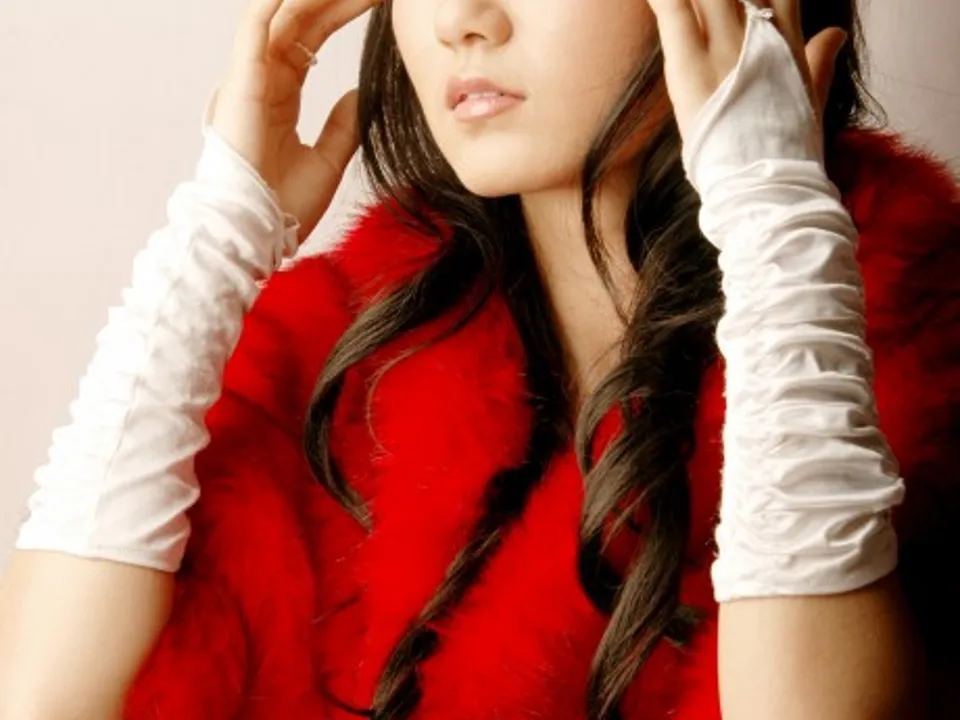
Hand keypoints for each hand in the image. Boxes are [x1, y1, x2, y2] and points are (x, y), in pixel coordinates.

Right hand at [208, 0, 380, 241]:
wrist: (257, 234)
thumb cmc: (283, 207)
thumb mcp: (328, 161)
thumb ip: (342, 125)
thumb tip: (361, 93)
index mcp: (279, 97)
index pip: (310, 40)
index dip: (339, 14)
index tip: (375, 0)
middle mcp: (262, 82)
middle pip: (300, 22)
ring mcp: (249, 81)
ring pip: (280, 18)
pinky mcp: (241, 86)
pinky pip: (254, 31)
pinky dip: (274, 5)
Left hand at [647, 0, 847, 143]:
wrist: (765, 179)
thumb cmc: (788, 148)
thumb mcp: (810, 98)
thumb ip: (820, 59)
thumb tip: (836, 31)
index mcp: (787, 39)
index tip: (749, 1)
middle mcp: (757, 34)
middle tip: (710, 6)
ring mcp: (724, 45)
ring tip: (685, 4)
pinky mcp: (690, 64)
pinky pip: (673, 10)